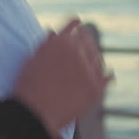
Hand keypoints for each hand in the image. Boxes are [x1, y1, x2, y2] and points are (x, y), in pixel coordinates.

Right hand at [13, 19, 112, 137]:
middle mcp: (77, 51)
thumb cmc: (29, 85)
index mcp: (62, 41)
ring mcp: (89, 70)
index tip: (80, 25)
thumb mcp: (34, 57)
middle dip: (86, 42)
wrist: (33, 112)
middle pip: (89, 41)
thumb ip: (48, 42)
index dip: (77, 26)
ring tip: (90, 64)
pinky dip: (106, 75)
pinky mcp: (96, 87)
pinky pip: (108, 76)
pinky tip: (106, 76)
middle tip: (87, 45)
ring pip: (98, 58)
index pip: (75, 25)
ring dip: (94, 59)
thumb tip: (54, 31)